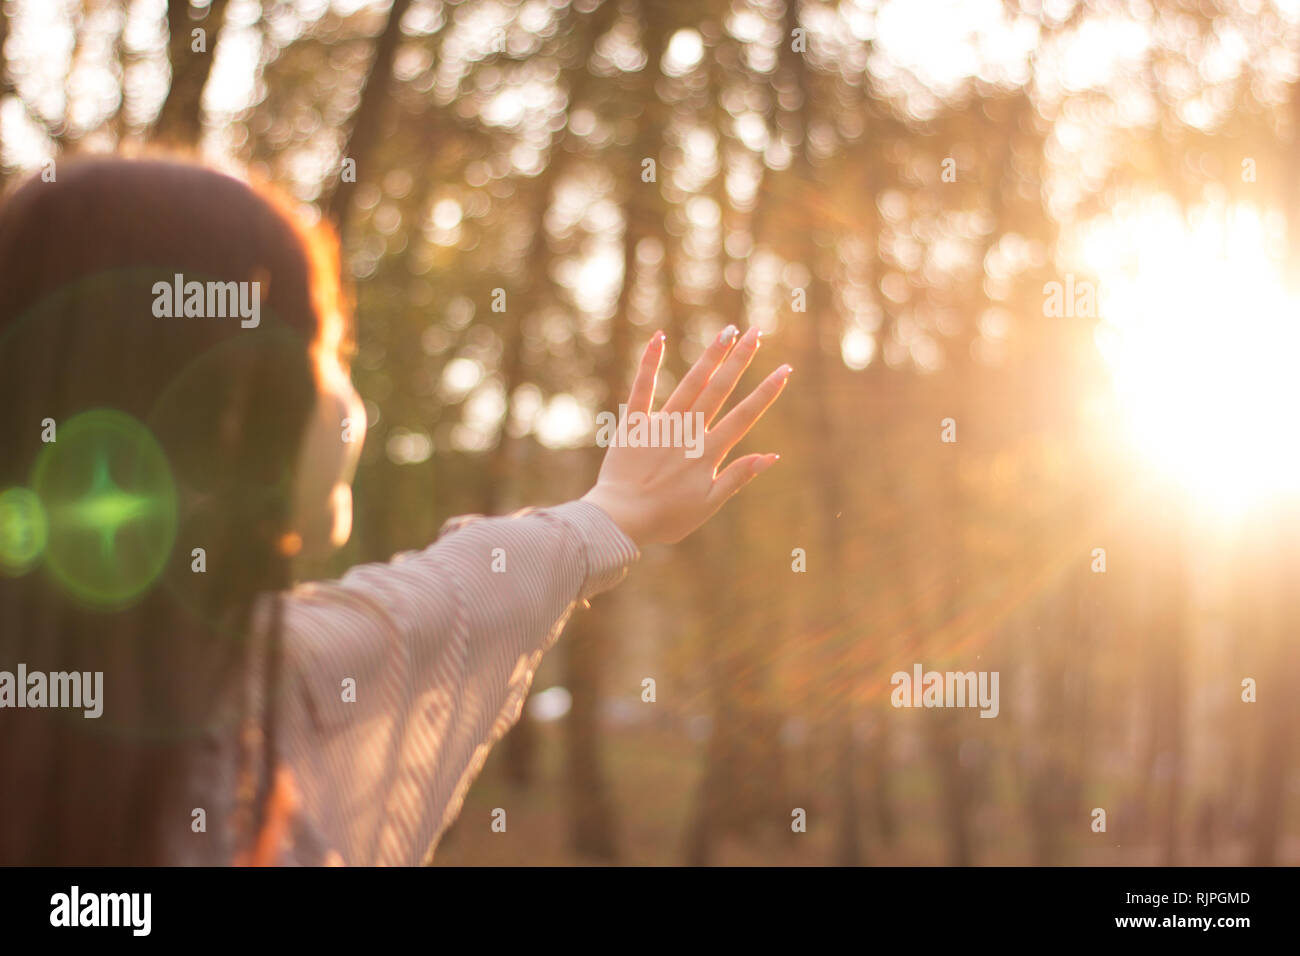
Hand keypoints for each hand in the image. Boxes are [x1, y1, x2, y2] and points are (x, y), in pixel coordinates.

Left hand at [582, 326, 790, 545]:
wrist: (620, 520)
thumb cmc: (666, 518)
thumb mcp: (709, 504)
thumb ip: (738, 477)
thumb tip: (771, 456)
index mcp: (708, 452)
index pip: (745, 416)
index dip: (766, 392)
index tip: (784, 369)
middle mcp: (688, 432)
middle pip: (720, 390)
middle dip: (741, 360)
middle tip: (756, 332)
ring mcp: (661, 425)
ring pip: (691, 383)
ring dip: (711, 356)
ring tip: (727, 330)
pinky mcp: (634, 425)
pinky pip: (642, 388)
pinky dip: (650, 363)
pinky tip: (659, 337)